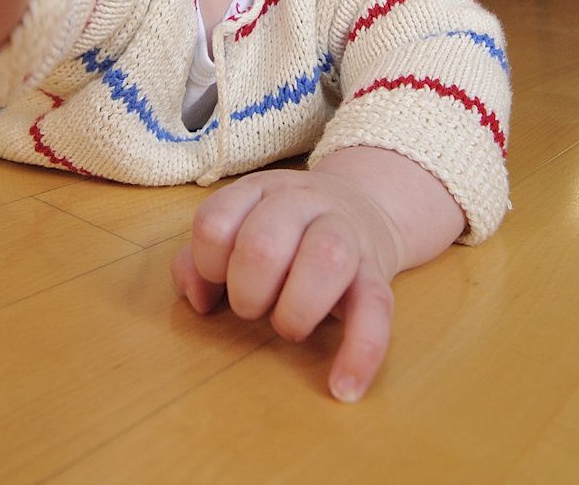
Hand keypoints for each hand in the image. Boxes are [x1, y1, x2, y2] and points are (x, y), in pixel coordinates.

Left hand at [172, 165, 405, 402]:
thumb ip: (200, 259)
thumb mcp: (237, 226)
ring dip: (295, 309)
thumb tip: (200, 301)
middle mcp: (302, 203)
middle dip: (247, 292)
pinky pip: (377, 308)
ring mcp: (346, 233)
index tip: (221, 280)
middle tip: (254, 308)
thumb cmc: (285, 229)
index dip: (208, 263)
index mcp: (259, 192)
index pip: (216, 222)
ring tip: (288, 328)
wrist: (364, 205)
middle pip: (264, 242)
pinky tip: (343, 386)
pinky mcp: (377, 272)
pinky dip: (361, 351)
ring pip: (326, 258)